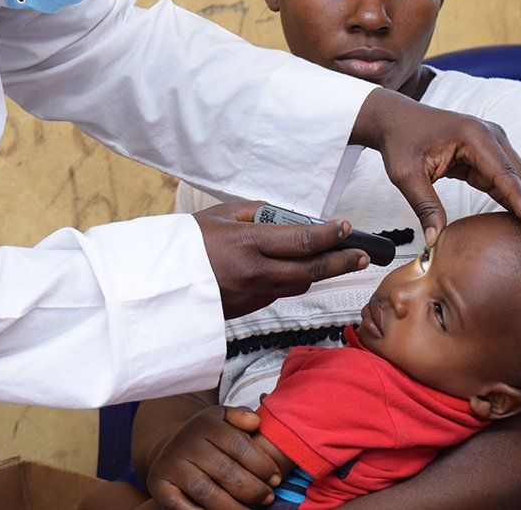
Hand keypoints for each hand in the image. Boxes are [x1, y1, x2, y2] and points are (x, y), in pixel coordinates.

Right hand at [146, 405, 279, 509]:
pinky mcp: (160, 489)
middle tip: (267, 498)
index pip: (240, 446)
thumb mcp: (223, 421)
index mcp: (205, 424)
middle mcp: (186, 444)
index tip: (276, 479)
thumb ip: (241, 417)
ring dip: (235, 508)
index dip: (262, 465)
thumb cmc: (208, 440)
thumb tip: (255, 422)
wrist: (170, 452)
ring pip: (208, 493)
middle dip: (253, 489)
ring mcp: (171, 467)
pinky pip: (186, 509)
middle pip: (226, 472)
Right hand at [194, 201, 366, 319]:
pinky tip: (297, 271)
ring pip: (299, 285)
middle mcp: (255, 272)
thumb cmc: (187, 242)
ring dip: (319, 274)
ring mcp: (252, 294)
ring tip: (337, 261)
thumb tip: (285, 214)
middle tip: (363, 255)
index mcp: (248, 243)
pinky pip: (279, 293)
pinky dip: (292, 281)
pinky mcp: (247, 308)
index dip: (331, 234)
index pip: (303, 240)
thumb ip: (254, 211)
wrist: (158, 283)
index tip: (346, 227)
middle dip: (343, 262)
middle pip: (311, 270)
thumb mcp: (219, 215)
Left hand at [352, 88, 520, 241]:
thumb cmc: (400, 143)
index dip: (518, 198)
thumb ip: (424, 206)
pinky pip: (509, 182)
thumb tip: (434, 241)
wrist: (396, 120)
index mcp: (474, 136)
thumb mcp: (406, 175)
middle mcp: (491, 137)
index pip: (501, 173)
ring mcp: (493, 145)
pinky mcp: (489, 156)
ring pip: (520, 180)